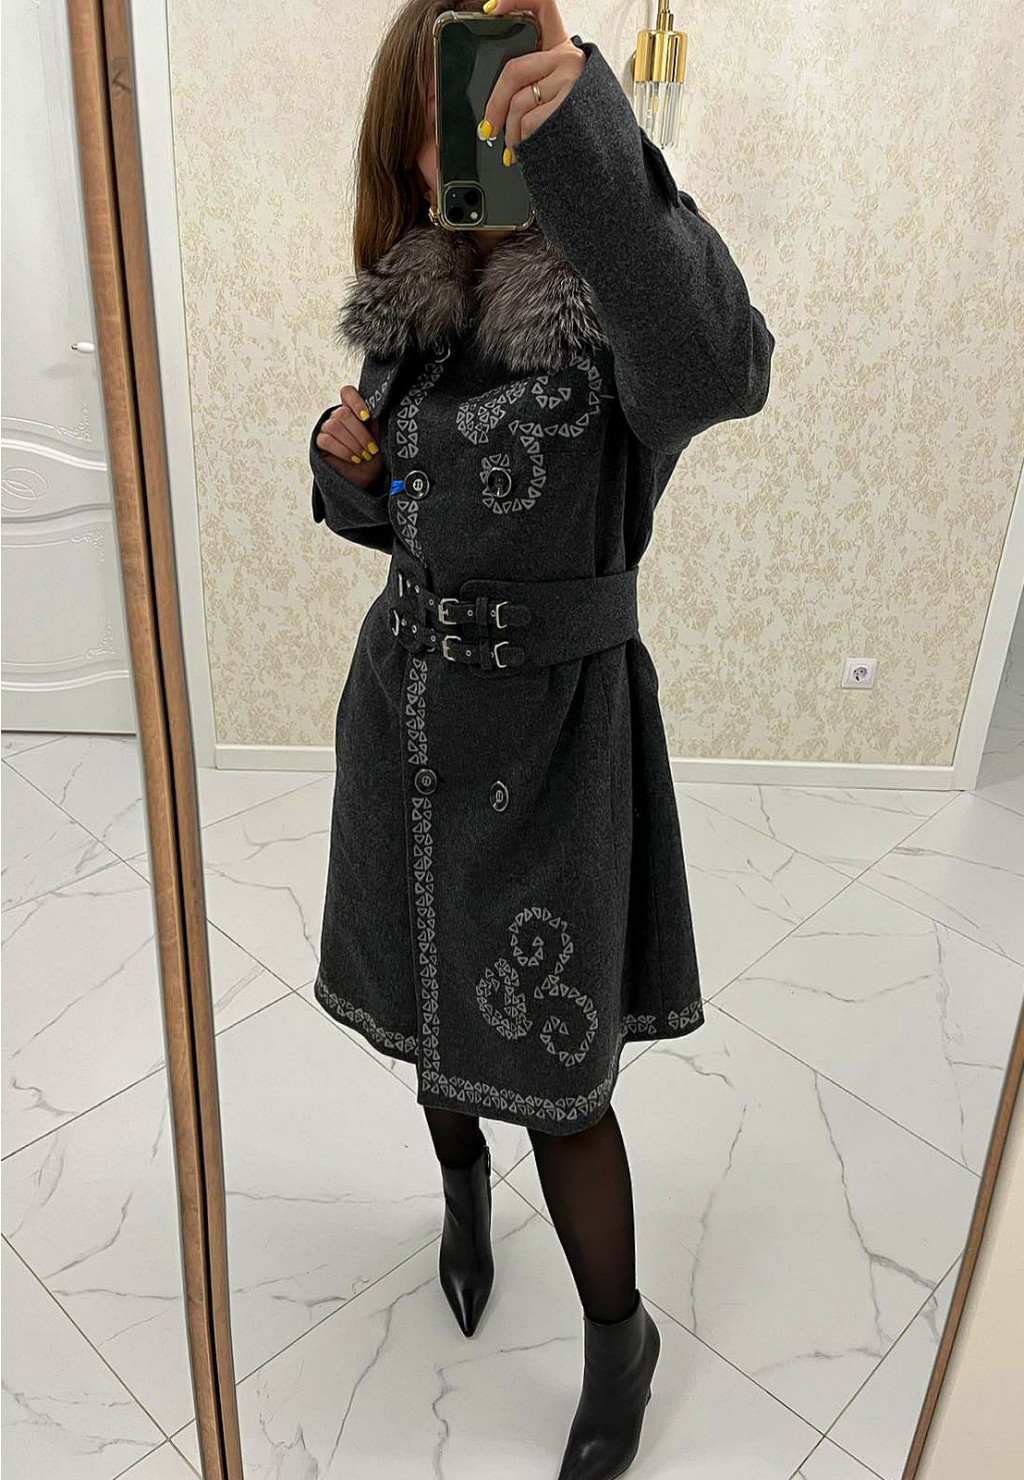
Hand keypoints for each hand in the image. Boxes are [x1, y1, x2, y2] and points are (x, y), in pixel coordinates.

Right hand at [315, 385, 382, 488]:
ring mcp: (327, 428)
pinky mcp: (320, 442)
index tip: (367, 417)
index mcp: (354, 411)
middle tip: (371, 449)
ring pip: (334, 426)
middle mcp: (338, 417)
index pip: (348, 393)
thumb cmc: (372, 459)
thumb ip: (375, 423)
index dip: (356, 401)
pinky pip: (326, 440)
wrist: (364, 481)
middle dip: (360, 434)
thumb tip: (374, 412)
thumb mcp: (379, 440)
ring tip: (363, 456)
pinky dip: (342, 450)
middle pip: (342, 413)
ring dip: (352, 443)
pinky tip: (353, 459)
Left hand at [478, 0, 583, 160]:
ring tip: (513, 145)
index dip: (515, 0)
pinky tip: (527, 148)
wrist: (608, 146)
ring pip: (519, 103)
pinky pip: (531, 122)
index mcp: (562, 45)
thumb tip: (496, 104)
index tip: (492, 7)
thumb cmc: (580, 117)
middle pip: (514, 71)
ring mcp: (570, 80)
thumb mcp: (561, 86)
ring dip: (510, 132)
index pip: (541, 4)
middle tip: (489, 126)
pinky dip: (523, 142)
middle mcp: (568, 58)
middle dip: (494, 105)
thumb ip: (535, 79)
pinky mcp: (569, 106)